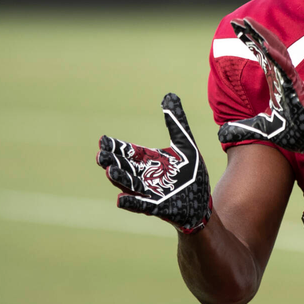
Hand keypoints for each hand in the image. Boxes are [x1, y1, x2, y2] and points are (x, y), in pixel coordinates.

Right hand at [97, 93, 211, 233]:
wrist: (202, 203)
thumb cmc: (191, 175)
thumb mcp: (186, 144)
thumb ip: (176, 122)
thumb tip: (169, 95)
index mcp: (148, 160)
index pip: (127, 151)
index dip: (115, 147)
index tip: (103, 140)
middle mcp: (144, 176)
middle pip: (123, 167)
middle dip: (112, 162)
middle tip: (101, 155)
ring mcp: (149, 193)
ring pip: (129, 185)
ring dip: (119, 179)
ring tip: (109, 171)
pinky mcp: (157, 208)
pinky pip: (140, 205)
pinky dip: (131, 202)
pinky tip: (120, 199)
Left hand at [217, 17, 303, 155]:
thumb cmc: (293, 132)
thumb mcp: (261, 129)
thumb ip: (243, 127)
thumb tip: (223, 132)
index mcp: (276, 81)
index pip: (262, 56)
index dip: (252, 42)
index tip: (239, 29)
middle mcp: (283, 76)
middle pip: (268, 48)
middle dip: (254, 33)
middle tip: (238, 20)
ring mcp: (290, 79)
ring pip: (277, 52)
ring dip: (262, 37)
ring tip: (248, 24)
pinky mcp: (296, 87)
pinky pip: (285, 68)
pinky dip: (276, 56)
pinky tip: (264, 46)